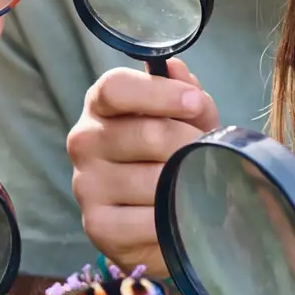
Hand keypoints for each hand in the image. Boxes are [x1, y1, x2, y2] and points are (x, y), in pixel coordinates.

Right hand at [68, 59, 219, 276]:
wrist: (153, 221)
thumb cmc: (168, 157)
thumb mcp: (185, 121)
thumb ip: (186, 94)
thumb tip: (178, 70)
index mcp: (100, 106)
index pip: (116, 88)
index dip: (159, 93)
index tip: (194, 103)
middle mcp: (84, 141)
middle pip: (145, 133)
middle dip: (188, 144)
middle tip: (209, 155)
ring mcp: (86, 184)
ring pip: (152, 179)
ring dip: (185, 184)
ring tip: (198, 186)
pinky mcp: (97, 224)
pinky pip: (148, 219)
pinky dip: (174, 218)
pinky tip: (180, 214)